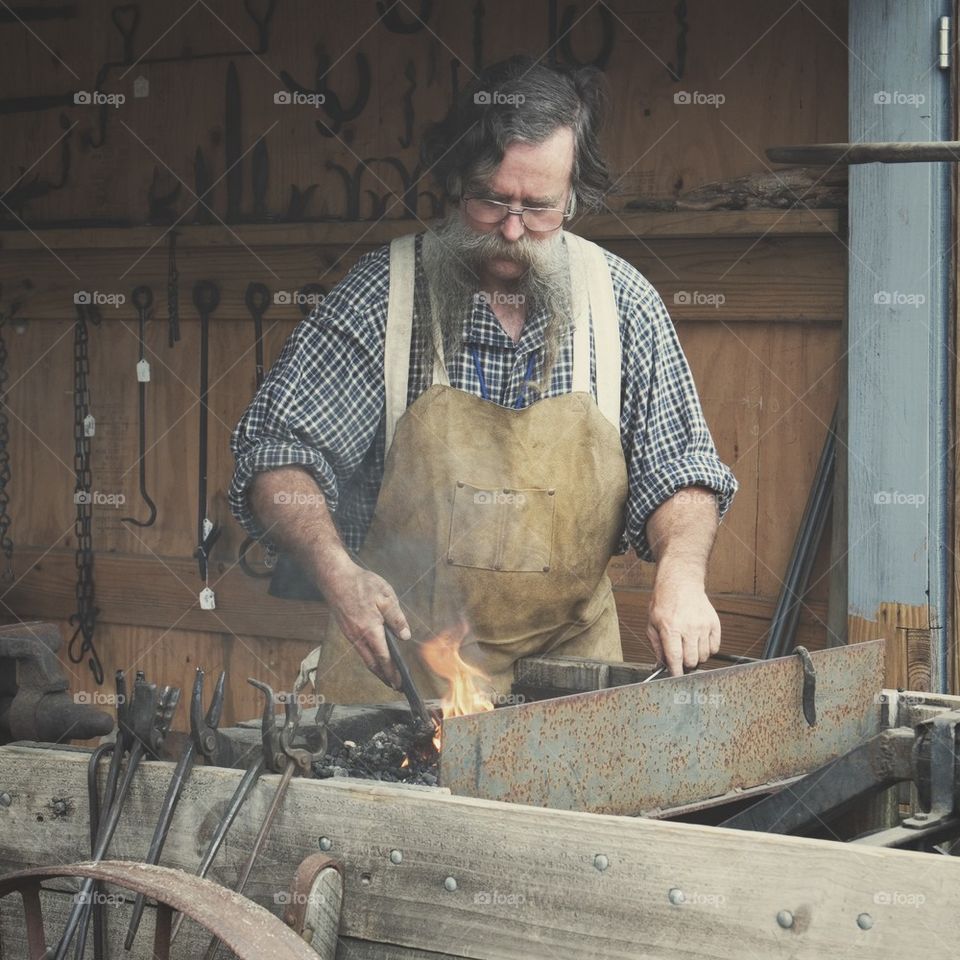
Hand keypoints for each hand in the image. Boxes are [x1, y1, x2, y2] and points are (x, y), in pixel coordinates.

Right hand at [320, 559, 408, 688]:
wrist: (335, 577)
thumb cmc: (361, 584)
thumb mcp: (386, 597)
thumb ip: (396, 618)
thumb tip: (405, 636)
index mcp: (370, 630)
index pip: (383, 658)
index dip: (392, 672)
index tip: (399, 684)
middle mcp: (358, 636)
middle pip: (372, 663)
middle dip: (384, 676)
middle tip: (394, 686)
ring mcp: (350, 634)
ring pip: (364, 657)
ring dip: (376, 668)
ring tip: (387, 675)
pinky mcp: (346, 629)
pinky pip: (359, 648)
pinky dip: (369, 657)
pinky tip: (375, 656)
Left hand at [646, 570, 720, 676]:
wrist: (681, 583)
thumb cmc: (664, 602)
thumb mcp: (652, 623)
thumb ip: (657, 646)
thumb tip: (660, 664)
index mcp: (670, 628)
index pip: (675, 658)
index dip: (675, 672)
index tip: (675, 678)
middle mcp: (688, 627)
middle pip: (692, 660)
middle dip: (685, 665)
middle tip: (681, 660)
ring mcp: (703, 625)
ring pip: (704, 656)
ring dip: (696, 657)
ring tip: (689, 648)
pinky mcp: (714, 623)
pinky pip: (715, 647)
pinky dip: (708, 650)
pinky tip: (699, 643)